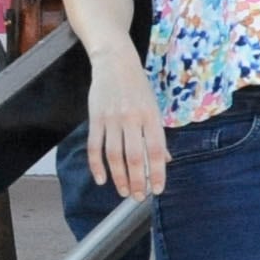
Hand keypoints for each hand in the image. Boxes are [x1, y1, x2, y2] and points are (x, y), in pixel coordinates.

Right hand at [87, 65, 166, 199]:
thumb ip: (157, 135)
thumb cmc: (138, 87)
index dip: (157, 172)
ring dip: (119, 177)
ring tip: (123, 192)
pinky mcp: (95, 118)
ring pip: (114, 155)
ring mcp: (112, 119)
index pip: (156, 150)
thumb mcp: (154, 107)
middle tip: (138, 197)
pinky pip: (94, 146)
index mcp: (151, 117)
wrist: (115, 62)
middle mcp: (132, 119)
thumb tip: (166, 160)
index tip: (157, 190)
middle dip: (137, 181)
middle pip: (135, 156)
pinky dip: (96, 165)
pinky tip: (101, 179)